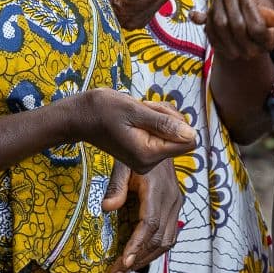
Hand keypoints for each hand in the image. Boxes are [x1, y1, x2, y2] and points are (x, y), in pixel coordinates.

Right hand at [64, 87, 198, 173]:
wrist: (81, 117)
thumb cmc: (103, 109)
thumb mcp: (135, 110)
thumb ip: (164, 123)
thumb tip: (192, 134)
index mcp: (148, 154)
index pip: (188, 141)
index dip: (176, 122)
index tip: (153, 114)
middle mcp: (149, 163)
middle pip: (181, 136)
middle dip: (166, 117)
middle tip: (142, 111)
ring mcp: (146, 160)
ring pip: (173, 132)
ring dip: (158, 117)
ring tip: (136, 113)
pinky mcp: (144, 155)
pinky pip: (162, 134)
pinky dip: (154, 121)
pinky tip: (136, 118)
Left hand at [108, 157, 185, 272]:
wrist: (157, 142)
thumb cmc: (136, 154)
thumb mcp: (122, 165)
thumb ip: (116, 187)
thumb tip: (107, 208)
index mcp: (158, 190)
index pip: (150, 225)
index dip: (137, 245)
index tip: (124, 262)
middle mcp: (172, 200)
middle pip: (160, 239)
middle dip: (138, 259)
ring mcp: (176, 205)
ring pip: (167, 241)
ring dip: (146, 258)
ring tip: (124, 269)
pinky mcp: (175, 208)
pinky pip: (169, 236)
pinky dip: (155, 250)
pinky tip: (139, 257)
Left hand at [204, 0, 273, 61]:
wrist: (245, 37)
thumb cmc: (259, 18)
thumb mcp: (267, 14)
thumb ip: (268, 14)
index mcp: (267, 43)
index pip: (257, 27)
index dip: (249, 6)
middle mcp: (250, 52)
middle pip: (237, 25)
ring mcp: (233, 52)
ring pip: (220, 25)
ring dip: (218, 3)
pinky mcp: (218, 48)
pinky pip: (209, 29)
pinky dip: (208, 14)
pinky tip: (214, 1)